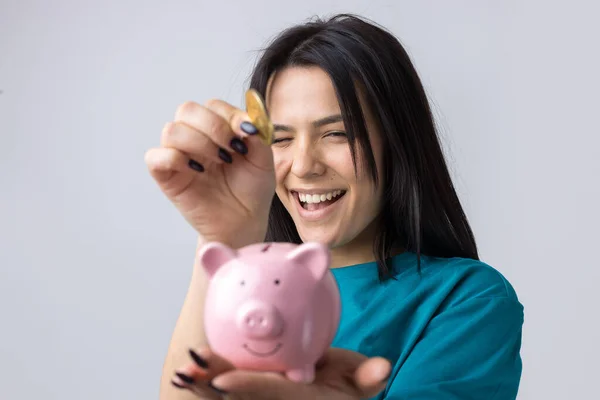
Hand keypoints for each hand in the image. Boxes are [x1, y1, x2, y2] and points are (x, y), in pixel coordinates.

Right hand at [145, 99, 275, 247]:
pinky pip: (155, 157)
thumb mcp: (264, 161)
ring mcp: (179, 155)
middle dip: (213, 126)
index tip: (247, 133)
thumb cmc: (252, 191)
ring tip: (218, 161)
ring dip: (198, 142)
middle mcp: (195, 137)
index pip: (213, 106)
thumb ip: (259, 137)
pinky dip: (175, 158)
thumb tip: (246, 122)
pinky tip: (197, 170)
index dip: (229, 116)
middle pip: (187, 109)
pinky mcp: (166, 176)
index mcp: (217, 129)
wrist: (244, 223)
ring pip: (171, 130)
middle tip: (231, 148)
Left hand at [171, 347, 390, 399]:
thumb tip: (383, 368)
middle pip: (241, 396)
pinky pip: (227, 387)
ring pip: (228, 395)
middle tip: (188, 370)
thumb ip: (367, 377)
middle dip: (213, 387)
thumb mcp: (358, 383)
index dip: (251, 388)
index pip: (274, 394)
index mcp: (300, 399)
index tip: (224, 381)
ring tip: (183, 370)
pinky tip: (188, 367)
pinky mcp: (251, 395)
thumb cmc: (340, 391)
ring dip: (203, 384)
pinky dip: (206, 379)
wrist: (326, 398)